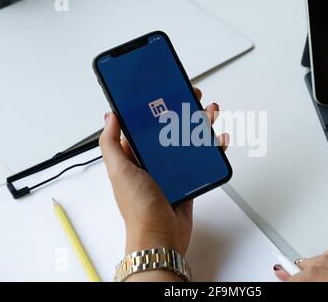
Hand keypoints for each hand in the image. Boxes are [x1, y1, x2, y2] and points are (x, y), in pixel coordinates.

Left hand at [100, 87, 227, 280]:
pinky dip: (211, 148)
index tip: (164, 91)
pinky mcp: (188, 179)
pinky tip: (218, 139)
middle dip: (182, 110)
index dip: (154, 106)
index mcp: (134, 155)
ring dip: (200, 124)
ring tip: (209, 112)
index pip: (144, 123)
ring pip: (188, 140)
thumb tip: (110, 116)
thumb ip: (111, 143)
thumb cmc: (138, 208)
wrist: (160, 236)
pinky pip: (201, 158)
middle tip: (192, 97)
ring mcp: (171, 169)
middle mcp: (152, 160)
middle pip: (170, 127)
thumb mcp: (119, 171)